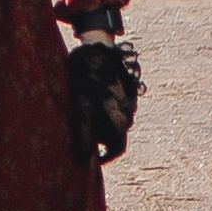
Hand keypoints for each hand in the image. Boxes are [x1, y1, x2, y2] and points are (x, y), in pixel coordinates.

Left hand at [66, 30, 142, 165]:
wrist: (98, 50)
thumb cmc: (88, 81)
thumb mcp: (81, 110)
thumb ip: (84, 137)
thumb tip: (81, 160)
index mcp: (119, 122)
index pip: (116, 150)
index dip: (105, 157)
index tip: (93, 160)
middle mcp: (128, 113)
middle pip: (116, 136)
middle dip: (102, 139)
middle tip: (84, 137)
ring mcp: (129, 100)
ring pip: (118, 120)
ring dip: (104, 124)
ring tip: (86, 118)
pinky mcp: (127, 88)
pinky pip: (119, 106)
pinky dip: (107, 109)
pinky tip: (93, 100)